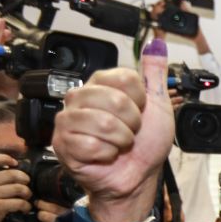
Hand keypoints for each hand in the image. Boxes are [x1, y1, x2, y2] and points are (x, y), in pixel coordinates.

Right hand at [0, 154, 31, 221]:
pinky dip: (25, 205)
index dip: (5, 158)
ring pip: (18, 188)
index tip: (15, 163)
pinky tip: (24, 208)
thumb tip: (10, 170)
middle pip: (11, 174)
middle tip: (27, 184)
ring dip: (27, 193)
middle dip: (25, 178)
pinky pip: (18, 202)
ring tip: (27, 197)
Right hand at [52, 40, 173, 221]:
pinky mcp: (62, 143)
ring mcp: (69, 119)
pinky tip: (105, 156)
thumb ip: (154, 75)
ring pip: (103, 123)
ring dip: (121, 140)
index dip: (140, 101)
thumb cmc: (145, 144)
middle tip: (129, 132)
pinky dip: (107, 155)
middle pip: (115, 100)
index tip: (139, 112)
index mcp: (102, 84)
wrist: (137, 177)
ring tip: (118, 144)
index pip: (125, 78)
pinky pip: (91, 144)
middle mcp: (81, 97)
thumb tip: (156, 45)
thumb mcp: (158, 105)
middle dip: (132, 124)